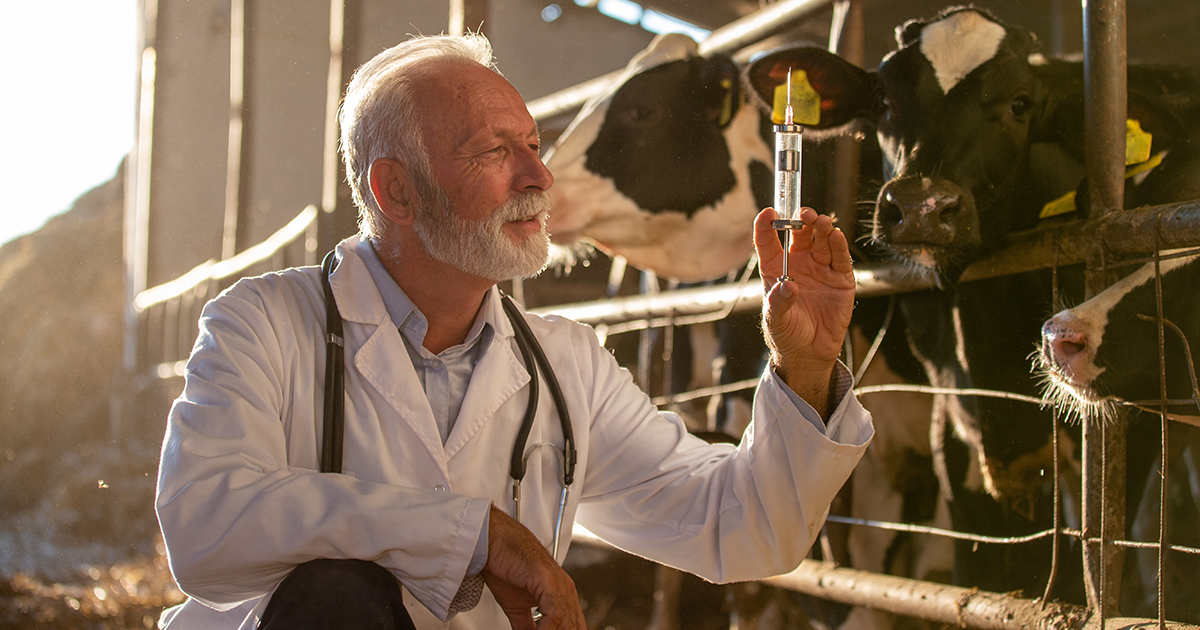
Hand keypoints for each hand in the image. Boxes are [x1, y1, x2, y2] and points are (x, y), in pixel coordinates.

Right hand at [482, 506, 584, 629]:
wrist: (493, 540)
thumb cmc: (505, 563)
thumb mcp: (517, 607)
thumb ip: (528, 626)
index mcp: (561, 596)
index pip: (573, 628)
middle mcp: (565, 591)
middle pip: (574, 628)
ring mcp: (560, 586)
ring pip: (568, 625)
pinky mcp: (550, 582)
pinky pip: (556, 614)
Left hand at [753, 207, 854, 416]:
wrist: (809, 353)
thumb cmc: (786, 333)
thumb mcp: (776, 319)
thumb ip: (779, 302)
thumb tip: (787, 286)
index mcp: (776, 268)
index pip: (769, 240)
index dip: (767, 225)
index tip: (768, 212)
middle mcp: (798, 263)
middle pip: (799, 234)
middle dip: (801, 220)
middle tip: (803, 213)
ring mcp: (820, 269)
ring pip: (821, 241)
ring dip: (822, 228)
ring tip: (821, 221)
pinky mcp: (840, 279)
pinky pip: (840, 257)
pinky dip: (839, 245)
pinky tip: (836, 235)